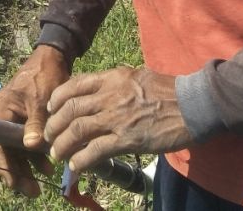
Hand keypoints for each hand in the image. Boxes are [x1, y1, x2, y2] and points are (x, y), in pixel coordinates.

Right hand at [0, 45, 69, 197]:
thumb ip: (36, 123)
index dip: (4, 166)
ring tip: (44, 180)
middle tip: (33, 192)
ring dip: (30, 165)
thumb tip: (30, 147)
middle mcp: (6, 117)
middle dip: (20, 172)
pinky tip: (48, 165)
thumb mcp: (40, 99)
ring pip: (19, 149)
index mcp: (2, 111)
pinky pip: (29, 141)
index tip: (14, 184)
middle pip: (8, 151)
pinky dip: (38, 154)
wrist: (55, 57)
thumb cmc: (44, 75)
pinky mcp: (28, 119)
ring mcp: (17, 119)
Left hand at [44, 66, 191, 172]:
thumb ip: (116, 82)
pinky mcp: (127, 140)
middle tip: (49, 136)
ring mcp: (117, 118)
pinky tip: (75, 166)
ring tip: (56, 153)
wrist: (193, 104)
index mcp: (112, 78)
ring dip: (61, 144)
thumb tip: (101, 88)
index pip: (74, 85)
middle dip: (54, 125)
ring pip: (77, 130)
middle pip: (70, 109)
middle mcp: (110, 96)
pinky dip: (81, 160)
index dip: (57, 98)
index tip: (50, 108)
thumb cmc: (168, 90)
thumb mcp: (137, 75)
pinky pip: (96, 151)